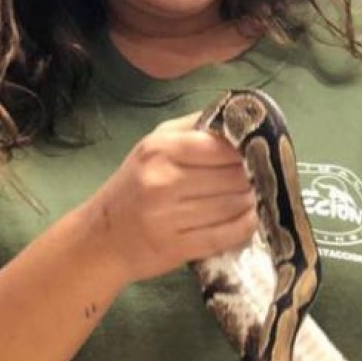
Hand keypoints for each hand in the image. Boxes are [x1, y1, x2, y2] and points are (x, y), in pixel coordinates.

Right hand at [95, 112, 258, 284]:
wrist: (100, 239)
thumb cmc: (132, 186)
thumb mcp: (151, 146)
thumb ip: (191, 127)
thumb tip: (235, 113)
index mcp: (160, 150)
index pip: (221, 146)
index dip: (246, 151)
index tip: (257, 154)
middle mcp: (163, 181)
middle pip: (232, 176)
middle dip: (253, 177)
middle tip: (261, 178)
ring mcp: (169, 217)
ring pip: (233, 205)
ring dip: (252, 202)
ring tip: (256, 197)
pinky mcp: (177, 247)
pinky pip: (226, 235)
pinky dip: (245, 227)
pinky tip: (250, 219)